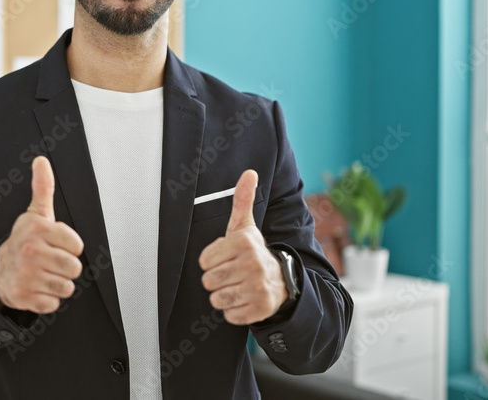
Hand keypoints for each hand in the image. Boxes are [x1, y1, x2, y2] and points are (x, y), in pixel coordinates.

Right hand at [0, 156, 83, 313]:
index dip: (69, 247)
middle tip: (49, 261)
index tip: (55, 244)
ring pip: (66, 287)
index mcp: (37, 228)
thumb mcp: (35, 214)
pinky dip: (47, 299)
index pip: (77, 246)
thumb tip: (42, 161)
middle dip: (65, 267)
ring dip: (57, 284)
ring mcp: (26, 275)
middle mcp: (30, 251)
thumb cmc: (25, 241)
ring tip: (43, 274)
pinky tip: (36, 288)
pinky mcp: (24, 297)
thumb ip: (43, 187)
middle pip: (75, 268)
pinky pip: (53, 303)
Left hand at [198, 169, 287, 324]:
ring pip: (217, 299)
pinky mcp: (260, 309)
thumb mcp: (245, 226)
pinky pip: (229, 315)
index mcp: (244, 242)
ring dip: (224, 296)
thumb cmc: (254, 252)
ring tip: (238, 286)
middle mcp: (253, 264)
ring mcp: (258, 288)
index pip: (204, 261)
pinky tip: (245, 299)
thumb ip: (242, 199)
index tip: (227, 258)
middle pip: (208, 281)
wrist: (283, 281)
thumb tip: (249, 172)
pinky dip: (234, 311)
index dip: (212, 261)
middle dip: (217, 280)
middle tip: (232, 274)